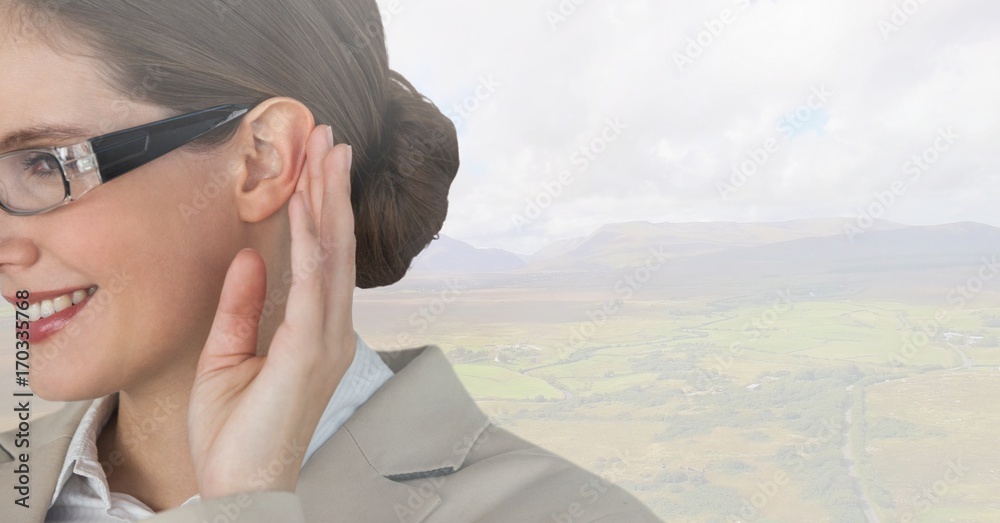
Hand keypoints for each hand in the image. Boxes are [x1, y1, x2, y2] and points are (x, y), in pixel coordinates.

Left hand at [188, 125, 355, 497]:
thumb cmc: (236, 430)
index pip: (323, 258)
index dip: (322, 208)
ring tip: (329, 154)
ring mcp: (328, 339)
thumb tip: (248, 256)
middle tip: (332, 138)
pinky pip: (314, 283)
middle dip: (334, 189)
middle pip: (337, 246)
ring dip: (330, 201)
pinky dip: (311, 240)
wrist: (241, 484)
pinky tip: (306, 205)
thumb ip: (244, 304)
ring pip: (333, 255)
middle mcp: (333, 330)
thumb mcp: (228, 354)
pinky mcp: (312, 350)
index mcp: (317, 331)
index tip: (317, 163)